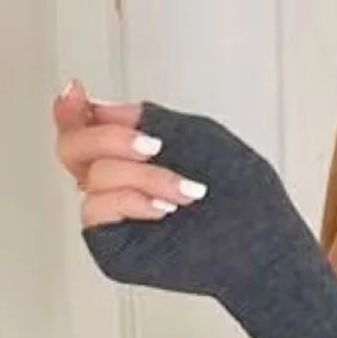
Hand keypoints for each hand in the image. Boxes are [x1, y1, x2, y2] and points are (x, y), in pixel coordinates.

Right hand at [53, 80, 309, 302]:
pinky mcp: (113, 245)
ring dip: (146, 175)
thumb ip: (152, 118)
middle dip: (108, 137)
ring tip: (189, 191)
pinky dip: (133, 200)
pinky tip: (166, 208)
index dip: (73, 110)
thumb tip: (100, 107)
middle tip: (152, 144)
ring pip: (93, 175)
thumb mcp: (202, 137)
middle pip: (73, 148)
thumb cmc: (247, 195)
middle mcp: (122, 183)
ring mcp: (116, 214)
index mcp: (140, 155)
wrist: (264, 241)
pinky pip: (95, 208)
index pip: (89, 128)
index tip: (77, 92)